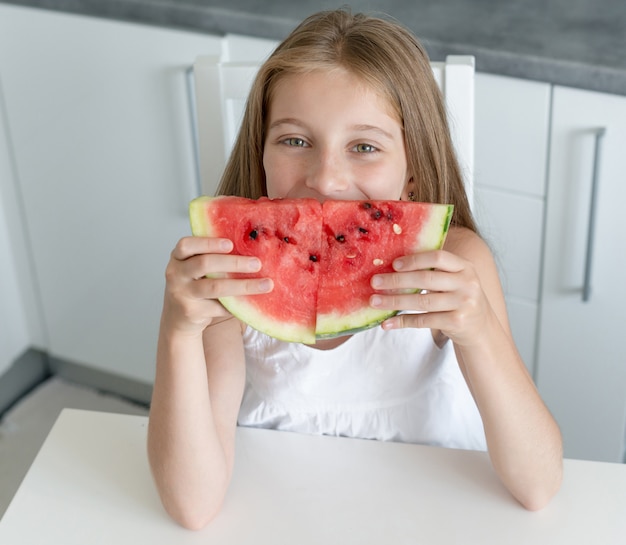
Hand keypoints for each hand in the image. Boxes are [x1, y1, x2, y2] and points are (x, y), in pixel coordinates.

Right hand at [161, 236, 272, 334]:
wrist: (178, 318)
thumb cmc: (195, 285)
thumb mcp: (196, 269)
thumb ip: (212, 257)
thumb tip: (252, 246)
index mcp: (178, 257)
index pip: (186, 245)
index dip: (209, 243)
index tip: (231, 244)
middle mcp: (175, 274)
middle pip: (204, 264)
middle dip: (234, 263)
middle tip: (257, 264)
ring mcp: (181, 293)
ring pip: (215, 287)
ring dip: (243, 285)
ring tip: (265, 284)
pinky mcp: (190, 311)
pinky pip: (219, 306)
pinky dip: (238, 305)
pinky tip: (253, 302)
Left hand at [369, 249, 491, 346]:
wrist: (481, 329)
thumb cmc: (459, 298)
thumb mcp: (455, 280)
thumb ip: (434, 271)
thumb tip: (392, 266)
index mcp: (465, 266)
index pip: (438, 257)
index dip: (414, 260)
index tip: (393, 264)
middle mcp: (467, 283)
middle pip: (426, 279)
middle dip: (397, 280)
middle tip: (375, 282)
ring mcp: (464, 304)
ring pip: (422, 301)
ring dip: (395, 301)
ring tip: (375, 302)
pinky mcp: (457, 323)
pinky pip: (423, 320)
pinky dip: (402, 322)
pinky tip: (387, 323)